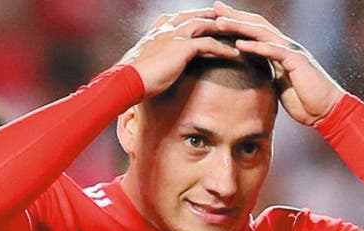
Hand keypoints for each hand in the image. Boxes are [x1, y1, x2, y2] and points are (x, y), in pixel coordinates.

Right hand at [118, 8, 241, 97]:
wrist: (126, 81)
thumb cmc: (130, 78)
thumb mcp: (142, 64)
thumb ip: (152, 60)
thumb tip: (152, 68)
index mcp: (156, 31)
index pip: (179, 18)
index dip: (194, 17)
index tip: (205, 19)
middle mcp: (166, 28)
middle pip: (194, 16)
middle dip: (212, 16)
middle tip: (228, 18)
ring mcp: (174, 36)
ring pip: (204, 25)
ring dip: (222, 28)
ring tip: (238, 32)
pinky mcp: (182, 47)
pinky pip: (208, 44)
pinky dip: (223, 48)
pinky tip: (234, 54)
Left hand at [212, 1, 344, 125]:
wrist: (327, 110)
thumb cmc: (305, 102)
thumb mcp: (280, 85)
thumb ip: (268, 74)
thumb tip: (252, 74)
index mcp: (280, 50)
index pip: (256, 30)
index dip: (238, 22)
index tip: (217, 17)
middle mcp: (286, 45)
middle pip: (257, 24)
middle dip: (235, 15)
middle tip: (215, 7)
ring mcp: (292, 51)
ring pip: (262, 33)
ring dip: (240, 26)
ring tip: (220, 22)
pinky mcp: (297, 62)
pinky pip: (273, 51)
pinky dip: (256, 47)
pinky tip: (240, 44)